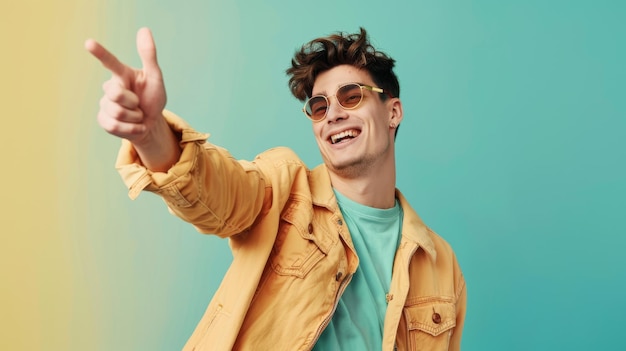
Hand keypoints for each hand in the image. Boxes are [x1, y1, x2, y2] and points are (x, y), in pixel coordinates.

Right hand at [85, 28, 179, 171]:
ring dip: (134, 117)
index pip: (109, 62)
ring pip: (116, 112)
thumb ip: (149, 55)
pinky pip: (114, 125)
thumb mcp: (155, 77)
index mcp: (122, 74)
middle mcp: (110, 87)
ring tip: (137, 114)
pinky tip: (134, 126)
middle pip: (116, 94)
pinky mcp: (103, 120)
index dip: (100, 53)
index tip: (89, 43)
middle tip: (139, 104)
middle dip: (133, 102)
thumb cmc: (152, 98)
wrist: (152, 124)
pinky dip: (131, 129)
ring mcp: (105, 104)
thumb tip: (144, 29)